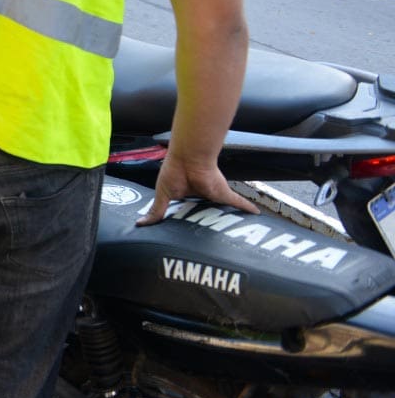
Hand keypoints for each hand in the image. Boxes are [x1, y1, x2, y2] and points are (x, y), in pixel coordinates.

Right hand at [135, 150, 258, 225]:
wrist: (188, 158)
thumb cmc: (174, 171)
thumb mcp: (163, 194)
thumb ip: (157, 211)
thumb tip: (140, 224)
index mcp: (185, 196)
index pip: (188, 212)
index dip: (189, 221)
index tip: (189, 234)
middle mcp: (201, 197)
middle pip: (208, 214)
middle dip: (211, 224)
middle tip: (213, 239)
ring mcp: (214, 195)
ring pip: (224, 212)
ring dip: (229, 219)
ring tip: (235, 234)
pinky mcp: (224, 194)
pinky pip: (239, 203)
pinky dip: (248, 208)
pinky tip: (256, 213)